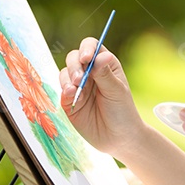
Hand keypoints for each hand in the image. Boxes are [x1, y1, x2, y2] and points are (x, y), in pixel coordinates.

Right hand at [59, 37, 146, 158]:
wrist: (117, 138)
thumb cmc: (122, 111)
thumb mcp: (116, 91)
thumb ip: (105, 74)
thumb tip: (101, 55)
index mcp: (105, 65)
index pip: (92, 47)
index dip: (87, 48)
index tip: (86, 58)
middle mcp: (90, 72)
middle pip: (74, 58)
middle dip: (74, 66)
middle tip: (80, 79)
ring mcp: (78, 85)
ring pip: (65, 72)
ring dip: (68, 79)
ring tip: (76, 89)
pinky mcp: (68, 100)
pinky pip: (61, 89)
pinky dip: (65, 90)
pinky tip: (72, 96)